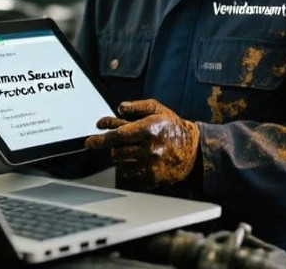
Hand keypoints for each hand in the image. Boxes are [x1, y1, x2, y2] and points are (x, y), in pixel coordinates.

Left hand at [85, 99, 199, 188]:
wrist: (192, 150)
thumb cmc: (173, 127)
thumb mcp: (157, 109)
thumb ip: (137, 106)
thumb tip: (120, 108)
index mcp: (149, 129)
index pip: (118, 134)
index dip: (102, 135)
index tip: (93, 136)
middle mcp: (149, 148)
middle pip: (116, 150)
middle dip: (108, 145)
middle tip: (98, 142)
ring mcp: (150, 165)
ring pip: (120, 162)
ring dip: (119, 154)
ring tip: (129, 147)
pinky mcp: (151, 177)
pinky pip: (129, 173)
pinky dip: (128, 165)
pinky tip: (137, 158)